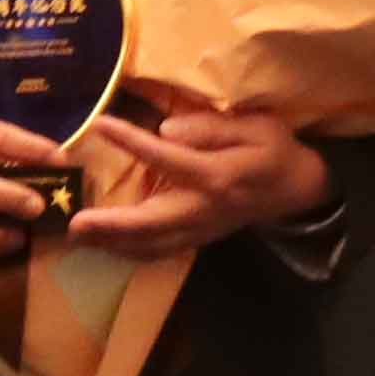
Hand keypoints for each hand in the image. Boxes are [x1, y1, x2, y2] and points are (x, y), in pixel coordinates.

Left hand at [63, 92, 334, 255]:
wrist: (299, 189)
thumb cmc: (274, 150)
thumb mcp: (256, 127)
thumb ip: (212, 128)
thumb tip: (166, 128)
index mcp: (218, 176)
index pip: (168, 158)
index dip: (133, 142)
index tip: (99, 124)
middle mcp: (205, 208)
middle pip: (154, 222)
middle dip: (113, 226)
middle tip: (76, 223)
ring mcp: (201, 229)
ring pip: (153, 245)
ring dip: (114, 244)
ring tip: (78, 236)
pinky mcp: (198, 239)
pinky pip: (160, 251)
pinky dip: (130, 251)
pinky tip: (103, 245)